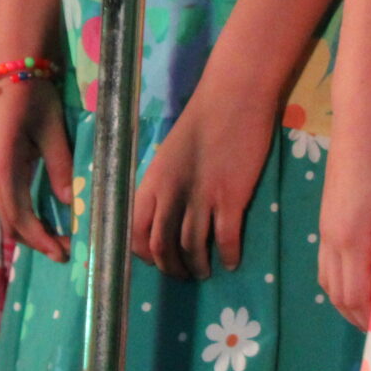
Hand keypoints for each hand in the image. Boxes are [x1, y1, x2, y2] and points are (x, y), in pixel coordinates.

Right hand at [0, 74, 72, 261]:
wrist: (13, 70)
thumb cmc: (33, 96)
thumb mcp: (51, 129)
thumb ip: (59, 164)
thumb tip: (68, 200)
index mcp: (4, 170)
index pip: (20, 218)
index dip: (40, 239)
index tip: (61, 253)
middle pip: (13, 222)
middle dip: (38, 240)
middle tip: (66, 251)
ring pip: (10, 214)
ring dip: (32, 231)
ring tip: (58, 242)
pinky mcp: (0, 167)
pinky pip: (11, 200)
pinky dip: (26, 216)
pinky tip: (44, 220)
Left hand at [132, 82, 278, 278]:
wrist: (234, 96)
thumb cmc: (204, 118)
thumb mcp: (171, 153)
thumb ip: (166, 182)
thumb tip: (169, 209)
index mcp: (153, 181)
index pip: (135, 231)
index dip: (143, 254)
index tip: (155, 260)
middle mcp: (172, 194)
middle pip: (162, 246)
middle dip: (171, 267)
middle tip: (183, 274)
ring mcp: (202, 197)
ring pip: (192, 248)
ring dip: (198, 266)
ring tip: (206, 272)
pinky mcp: (231, 196)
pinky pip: (226, 238)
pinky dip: (228, 255)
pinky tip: (232, 261)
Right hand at [319, 107, 370, 329]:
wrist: (361, 117)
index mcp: (350, 236)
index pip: (356, 293)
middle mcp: (331, 237)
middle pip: (336, 293)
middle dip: (357, 315)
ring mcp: (325, 226)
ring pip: (326, 279)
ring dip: (345, 300)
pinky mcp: (327, 215)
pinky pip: (326, 261)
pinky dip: (339, 280)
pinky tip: (359, 278)